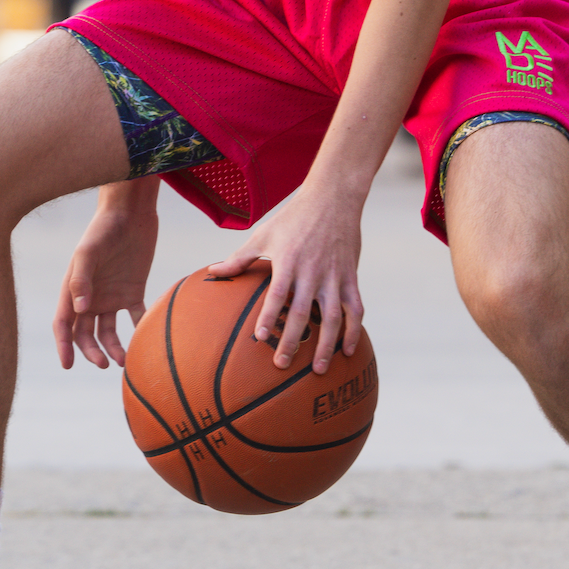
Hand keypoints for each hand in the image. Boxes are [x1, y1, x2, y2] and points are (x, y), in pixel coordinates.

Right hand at [53, 179, 158, 370]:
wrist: (131, 212)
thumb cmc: (103, 229)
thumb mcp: (88, 252)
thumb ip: (81, 279)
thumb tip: (80, 310)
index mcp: (74, 289)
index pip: (64, 324)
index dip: (63, 346)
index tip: (68, 365)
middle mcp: (90, 297)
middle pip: (86, 334)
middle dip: (92, 352)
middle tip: (104, 364)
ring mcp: (111, 296)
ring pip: (109, 332)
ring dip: (114, 348)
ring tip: (125, 360)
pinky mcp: (133, 291)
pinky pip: (135, 317)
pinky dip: (140, 329)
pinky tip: (146, 338)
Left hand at [207, 184, 362, 374]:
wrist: (333, 198)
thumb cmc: (293, 217)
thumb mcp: (263, 234)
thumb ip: (240, 257)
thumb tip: (213, 271)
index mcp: (289, 261)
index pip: (278, 293)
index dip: (269, 316)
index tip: (260, 338)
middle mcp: (312, 272)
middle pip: (303, 312)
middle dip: (293, 341)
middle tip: (282, 365)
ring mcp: (334, 276)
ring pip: (333, 317)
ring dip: (326, 345)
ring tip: (318, 370)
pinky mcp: (350, 277)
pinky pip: (355, 309)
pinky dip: (353, 331)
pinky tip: (348, 351)